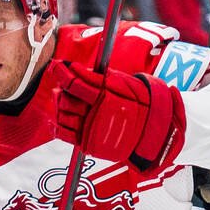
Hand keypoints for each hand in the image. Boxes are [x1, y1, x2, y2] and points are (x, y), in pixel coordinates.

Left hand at [46, 59, 186, 171]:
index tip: (56, 66)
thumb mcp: (124, 84)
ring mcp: (91, 129)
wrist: (153, 132)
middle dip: (61, 91)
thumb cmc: (140, 104)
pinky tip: (56, 121)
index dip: (62, 73)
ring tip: (61, 101)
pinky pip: (65, 134)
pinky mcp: (89, 143)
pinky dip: (57, 126)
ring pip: (62, 116)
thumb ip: (100, 78)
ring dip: (59, 107)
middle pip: (65, 99)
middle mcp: (96, 113)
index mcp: (105, 95)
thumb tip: (78, 70)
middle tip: (63, 86)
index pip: (74, 83)